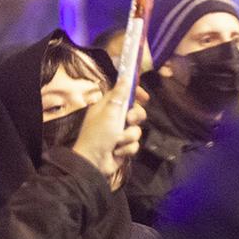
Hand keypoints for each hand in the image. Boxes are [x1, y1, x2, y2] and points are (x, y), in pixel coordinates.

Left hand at [70, 70, 146, 186]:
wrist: (94, 162)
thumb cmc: (98, 134)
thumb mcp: (109, 112)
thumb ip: (119, 94)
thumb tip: (126, 76)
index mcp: (107, 106)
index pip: (124, 93)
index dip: (135, 93)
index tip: (144, 97)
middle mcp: (113, 117)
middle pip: (135, 111)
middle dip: (135, 117)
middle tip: (128, 120)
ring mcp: (119, 132)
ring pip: (136, 129)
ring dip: (129, 136)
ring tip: (118, 141)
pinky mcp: (123, 146)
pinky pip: (134, 143)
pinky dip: (127, 148)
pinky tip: (118, 151)